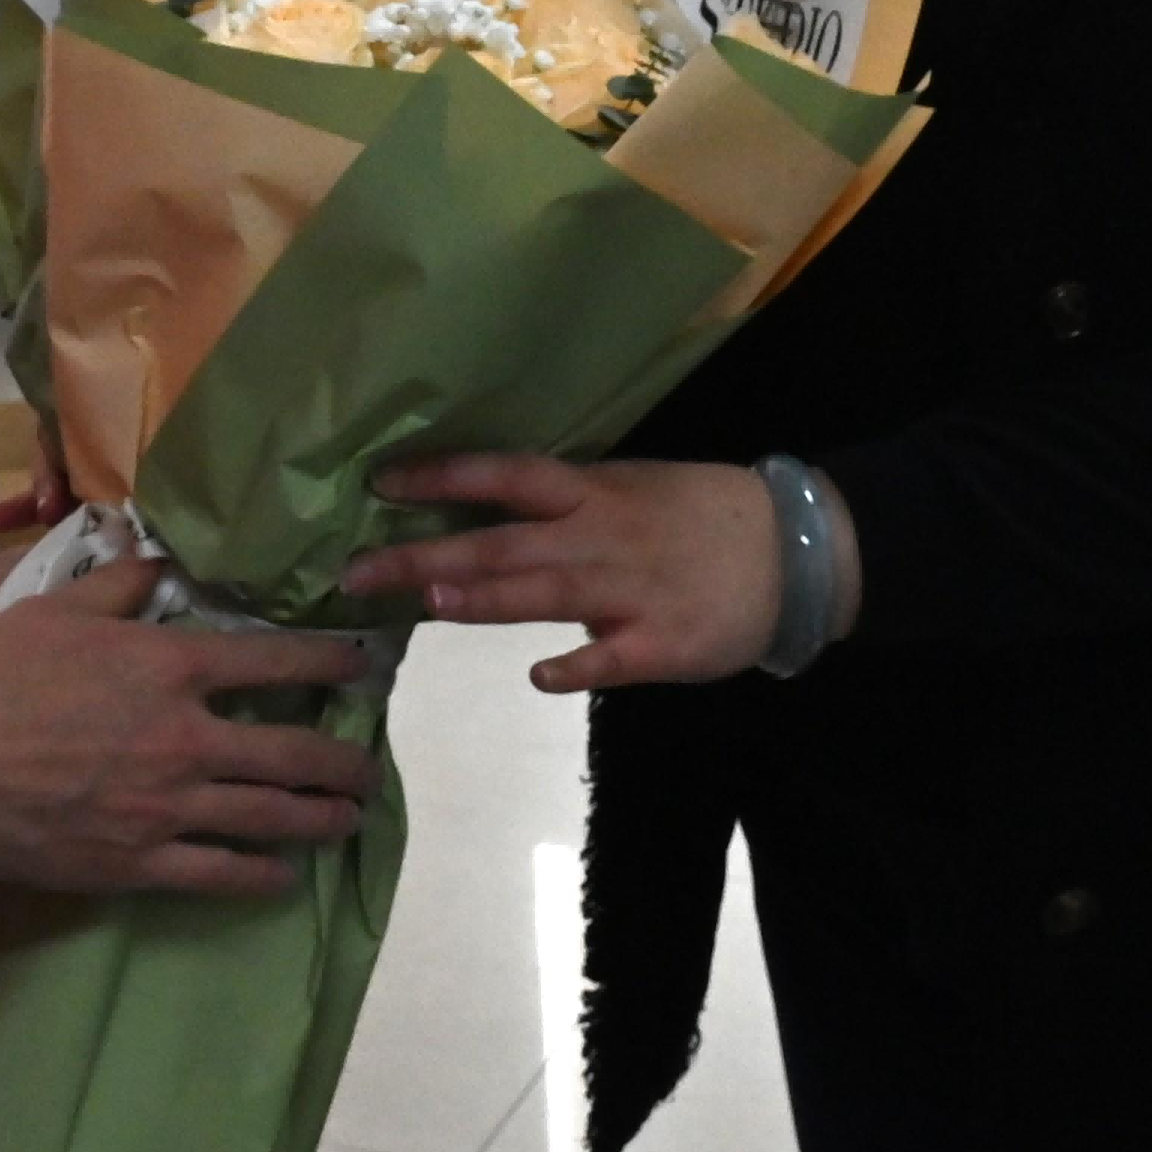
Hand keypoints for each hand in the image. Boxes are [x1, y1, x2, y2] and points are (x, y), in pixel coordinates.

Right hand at [0, 557, 378, 897]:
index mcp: (168, 666)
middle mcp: (185, 737)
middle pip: (292, 751)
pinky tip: (282, 877)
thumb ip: (119, 586)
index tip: (363, 666)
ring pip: (269, 817)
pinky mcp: (135, 864)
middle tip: (367, 768)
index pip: (275, 659)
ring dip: (319, 819)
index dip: (330, 662)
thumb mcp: (54, 607)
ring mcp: (165, 807)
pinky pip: (218, 875)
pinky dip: (260, 877)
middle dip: (342, 762)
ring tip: (347, 820)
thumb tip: (158, 559)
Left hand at [350, 453, 829, 690]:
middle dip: (427, 556)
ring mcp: (633, 591)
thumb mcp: (629, 490)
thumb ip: (565, 511)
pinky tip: (539, 676)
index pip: (505, 476)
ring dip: (488, 598)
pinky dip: (578, 666)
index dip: (442, 477)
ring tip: (429, 603)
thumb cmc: (699, 517)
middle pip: (504, 542)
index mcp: (593, 493)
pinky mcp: (665, 644)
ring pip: (549, 592)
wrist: (794, 550)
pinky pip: (615, 657)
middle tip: (356, 574)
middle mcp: (602, 535)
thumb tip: (490, 527)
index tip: (378, 483)